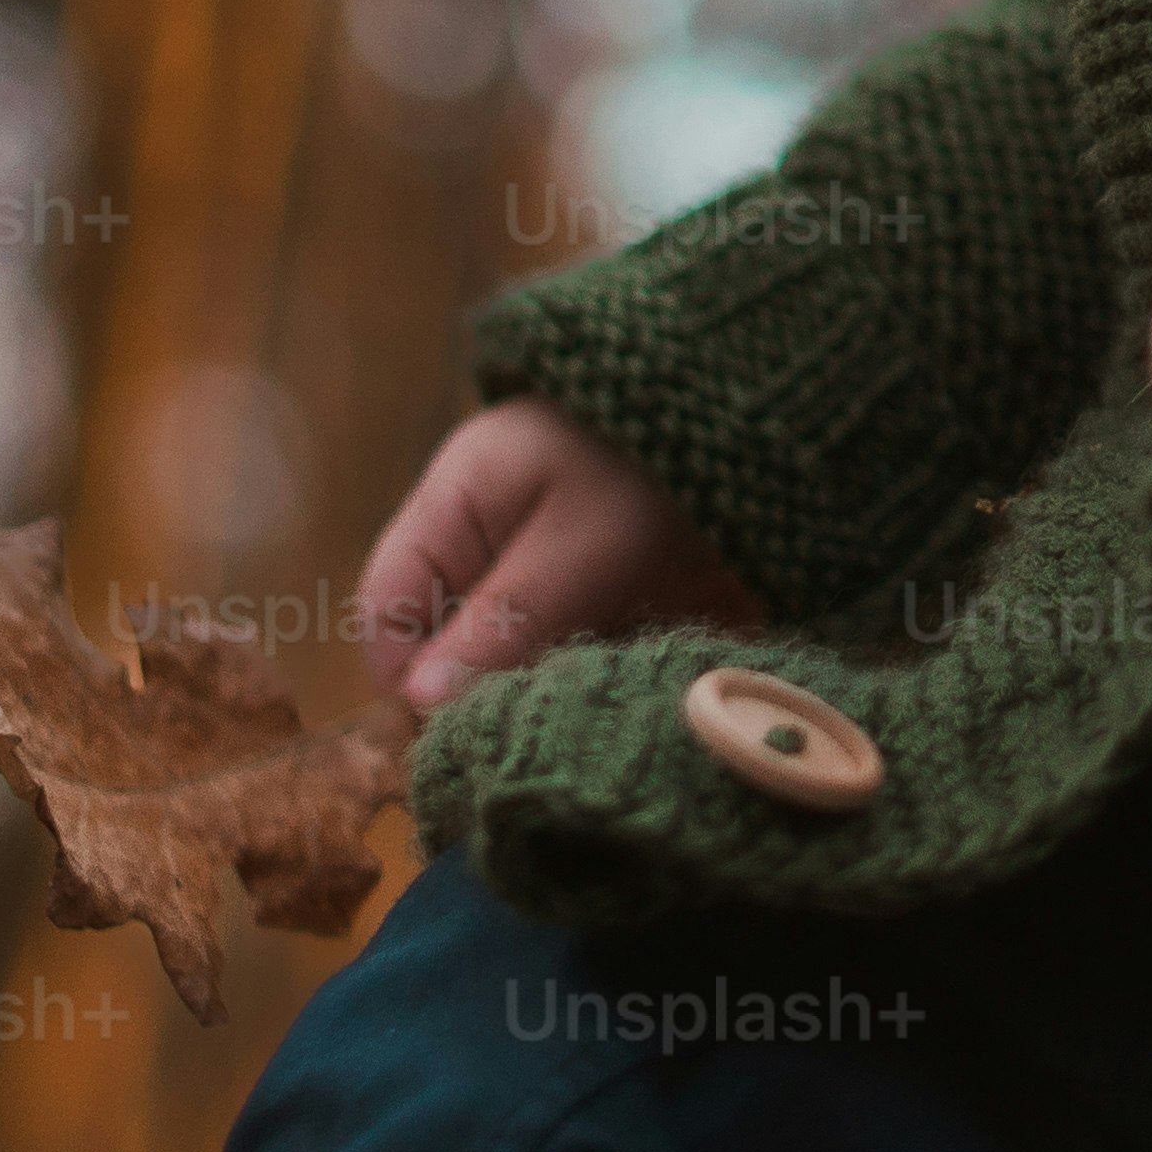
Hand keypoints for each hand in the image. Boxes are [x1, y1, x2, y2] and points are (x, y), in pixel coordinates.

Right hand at [366, 397, 763, 707]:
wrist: (764, 414)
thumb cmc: (659, 457)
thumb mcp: (582, 541)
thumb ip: (505, 619)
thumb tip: (417, 705)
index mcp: (456, 504)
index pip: (387, 608)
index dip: (408, 680)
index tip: (455, 737)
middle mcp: (487, 536)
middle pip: (445, 641)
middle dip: (481, 694)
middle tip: (536, 733)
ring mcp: (540, 563)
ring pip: (508, 657)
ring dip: (541, 693)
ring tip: (591, 715)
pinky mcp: (597, 590)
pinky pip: (567, 653)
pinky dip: (588, 680)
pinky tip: (627, 697)